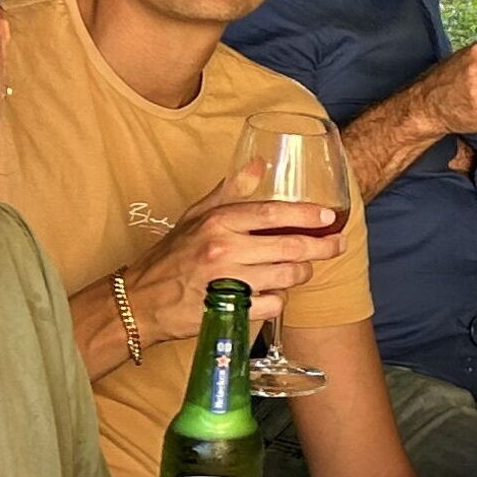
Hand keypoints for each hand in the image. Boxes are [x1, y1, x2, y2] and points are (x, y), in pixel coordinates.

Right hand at [138, 183, 337, 314]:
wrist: (140, 301)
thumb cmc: (171, 256)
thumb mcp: (195, 216)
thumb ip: (230, 191)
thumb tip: (259, 164)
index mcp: (217, 222)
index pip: (272, 213)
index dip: (306, 215)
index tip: (328, 217)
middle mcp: (224, 250)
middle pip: (289, 247)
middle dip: (320, 248)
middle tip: (335, 246)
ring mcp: (228, 283)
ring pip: (286, 277)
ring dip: (300, 274)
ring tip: (299, 270)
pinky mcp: (230, 312)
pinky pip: (273, 305)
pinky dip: (279, 301)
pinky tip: (272, 294)